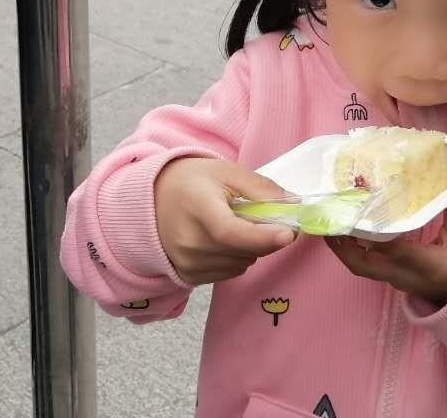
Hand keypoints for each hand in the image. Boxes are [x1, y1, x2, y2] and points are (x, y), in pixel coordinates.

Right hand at [154, 157, 295, 284]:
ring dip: (252, 247)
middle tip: (266, 217)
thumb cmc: (193, 181)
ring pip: (242, 263)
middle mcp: (188, 240)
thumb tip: (292, 205)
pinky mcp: (189, 275)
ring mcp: (187, 261)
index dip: (262, 236)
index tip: (289, 233)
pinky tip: (226, 239)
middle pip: (242, 251)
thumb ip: (260, 187)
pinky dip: (238, 257)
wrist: (154, 199)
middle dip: (266, 237)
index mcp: (197, 207)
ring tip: (236, 224)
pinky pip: (230, 272)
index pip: (230, 232)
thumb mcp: (227, 171)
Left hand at [326, 196, 446, 304]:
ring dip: (344, 248)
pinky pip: (369, 266)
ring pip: (362, 268)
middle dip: (342, 246)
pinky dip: (356, 251)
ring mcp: (397, 280)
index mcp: (425, 264)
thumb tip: (446, 175)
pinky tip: (351, 232)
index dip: (374, 234)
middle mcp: (404, 275)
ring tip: (332, 223)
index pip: (395, 249)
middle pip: (363, 265)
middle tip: (329, 221)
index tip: (358, 214)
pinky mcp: (394, 279)